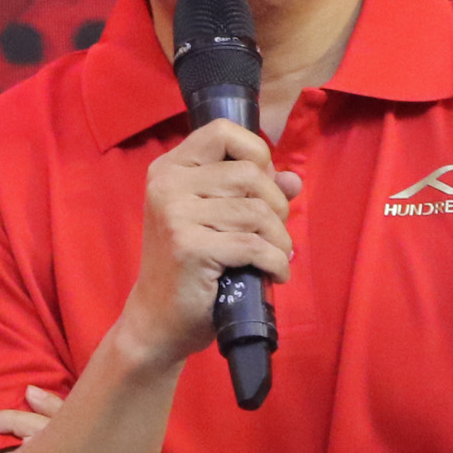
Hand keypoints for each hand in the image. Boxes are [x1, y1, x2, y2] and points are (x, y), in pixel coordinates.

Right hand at [119, 119, 302, 368]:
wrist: (159, 320)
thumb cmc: (193, 267)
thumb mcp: (218, 221)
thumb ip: (254, 193)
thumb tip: (293, 179)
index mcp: (171, 169)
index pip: (222, 131)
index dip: (256, 152)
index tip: (264, 187)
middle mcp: (168, 184)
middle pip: (248, 173)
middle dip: (276, 206)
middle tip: (273, 234)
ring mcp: (175, 215)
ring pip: (256, 211)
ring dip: (280, 240)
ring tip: (276, 258)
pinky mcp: (189, 247)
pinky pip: (253, 244)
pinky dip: (275, 262)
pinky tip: (275, 275)